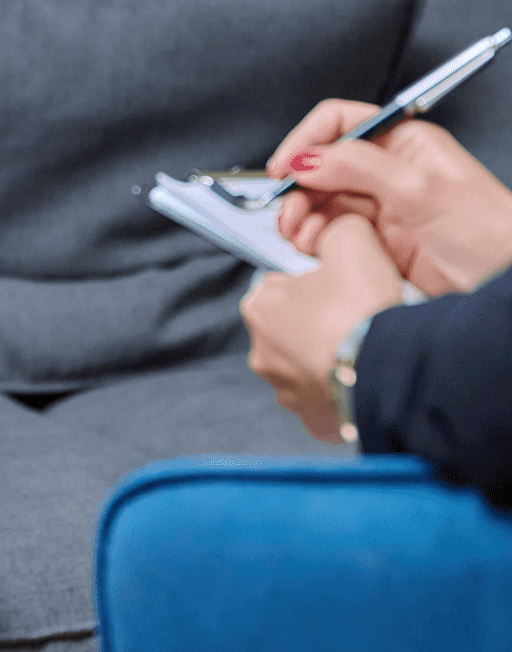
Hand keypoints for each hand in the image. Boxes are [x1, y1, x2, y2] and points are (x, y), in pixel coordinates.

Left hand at [241, 215, 404, 441]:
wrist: (391, 372)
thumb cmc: (362, 310)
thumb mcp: (350, 240)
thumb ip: (336, 229)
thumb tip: (340, 231)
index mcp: (259, 308)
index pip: (279, 284)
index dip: (312, 281)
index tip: (337, 287)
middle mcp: (263, 354)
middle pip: (292, 327)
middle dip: (319, 321)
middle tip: (355, 316)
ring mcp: (288, 392)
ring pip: (309, 365)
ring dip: (331, 356)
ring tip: (366, 347)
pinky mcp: (315, 421)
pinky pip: (328, 399)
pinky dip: (345, 389)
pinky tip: (366, 375)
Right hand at [267, 99, 511, 294]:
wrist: (506, 291)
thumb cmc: (492, 235)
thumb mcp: (421, 189)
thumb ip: (358, 166)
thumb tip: (307, 158)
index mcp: (404, 143)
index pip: (340, 123)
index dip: (306, 141)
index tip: (283, 167)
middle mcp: (389, 171)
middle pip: (323, 164)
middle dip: (299, 185)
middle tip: (287, 209)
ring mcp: (382, 207)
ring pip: (323, 200)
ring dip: (303, 214)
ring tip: (298, 233)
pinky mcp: (377, 242)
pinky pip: (333, 232)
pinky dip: (315, 238)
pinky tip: (315, 247)